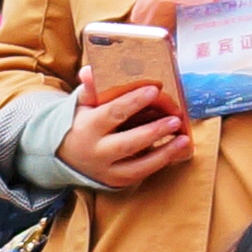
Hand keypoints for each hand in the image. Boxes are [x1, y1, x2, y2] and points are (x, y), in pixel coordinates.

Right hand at [63, 78, 193, 189]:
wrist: (67, 155)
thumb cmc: (82, 122)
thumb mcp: (82, 104)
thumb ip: (90, 88)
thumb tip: (90, 70)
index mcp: (87, 128)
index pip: (112, 114)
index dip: (133, 102)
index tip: (154, 90)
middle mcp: (96, 152)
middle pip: (127, 144)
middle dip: (153, 132)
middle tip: (176, 119)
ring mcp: (106, 170)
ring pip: (137, 166)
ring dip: (163, 153)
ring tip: (184, 139)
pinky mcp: (117, 181)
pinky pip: (141, 174)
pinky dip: (161, 163)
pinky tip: (178, 151)